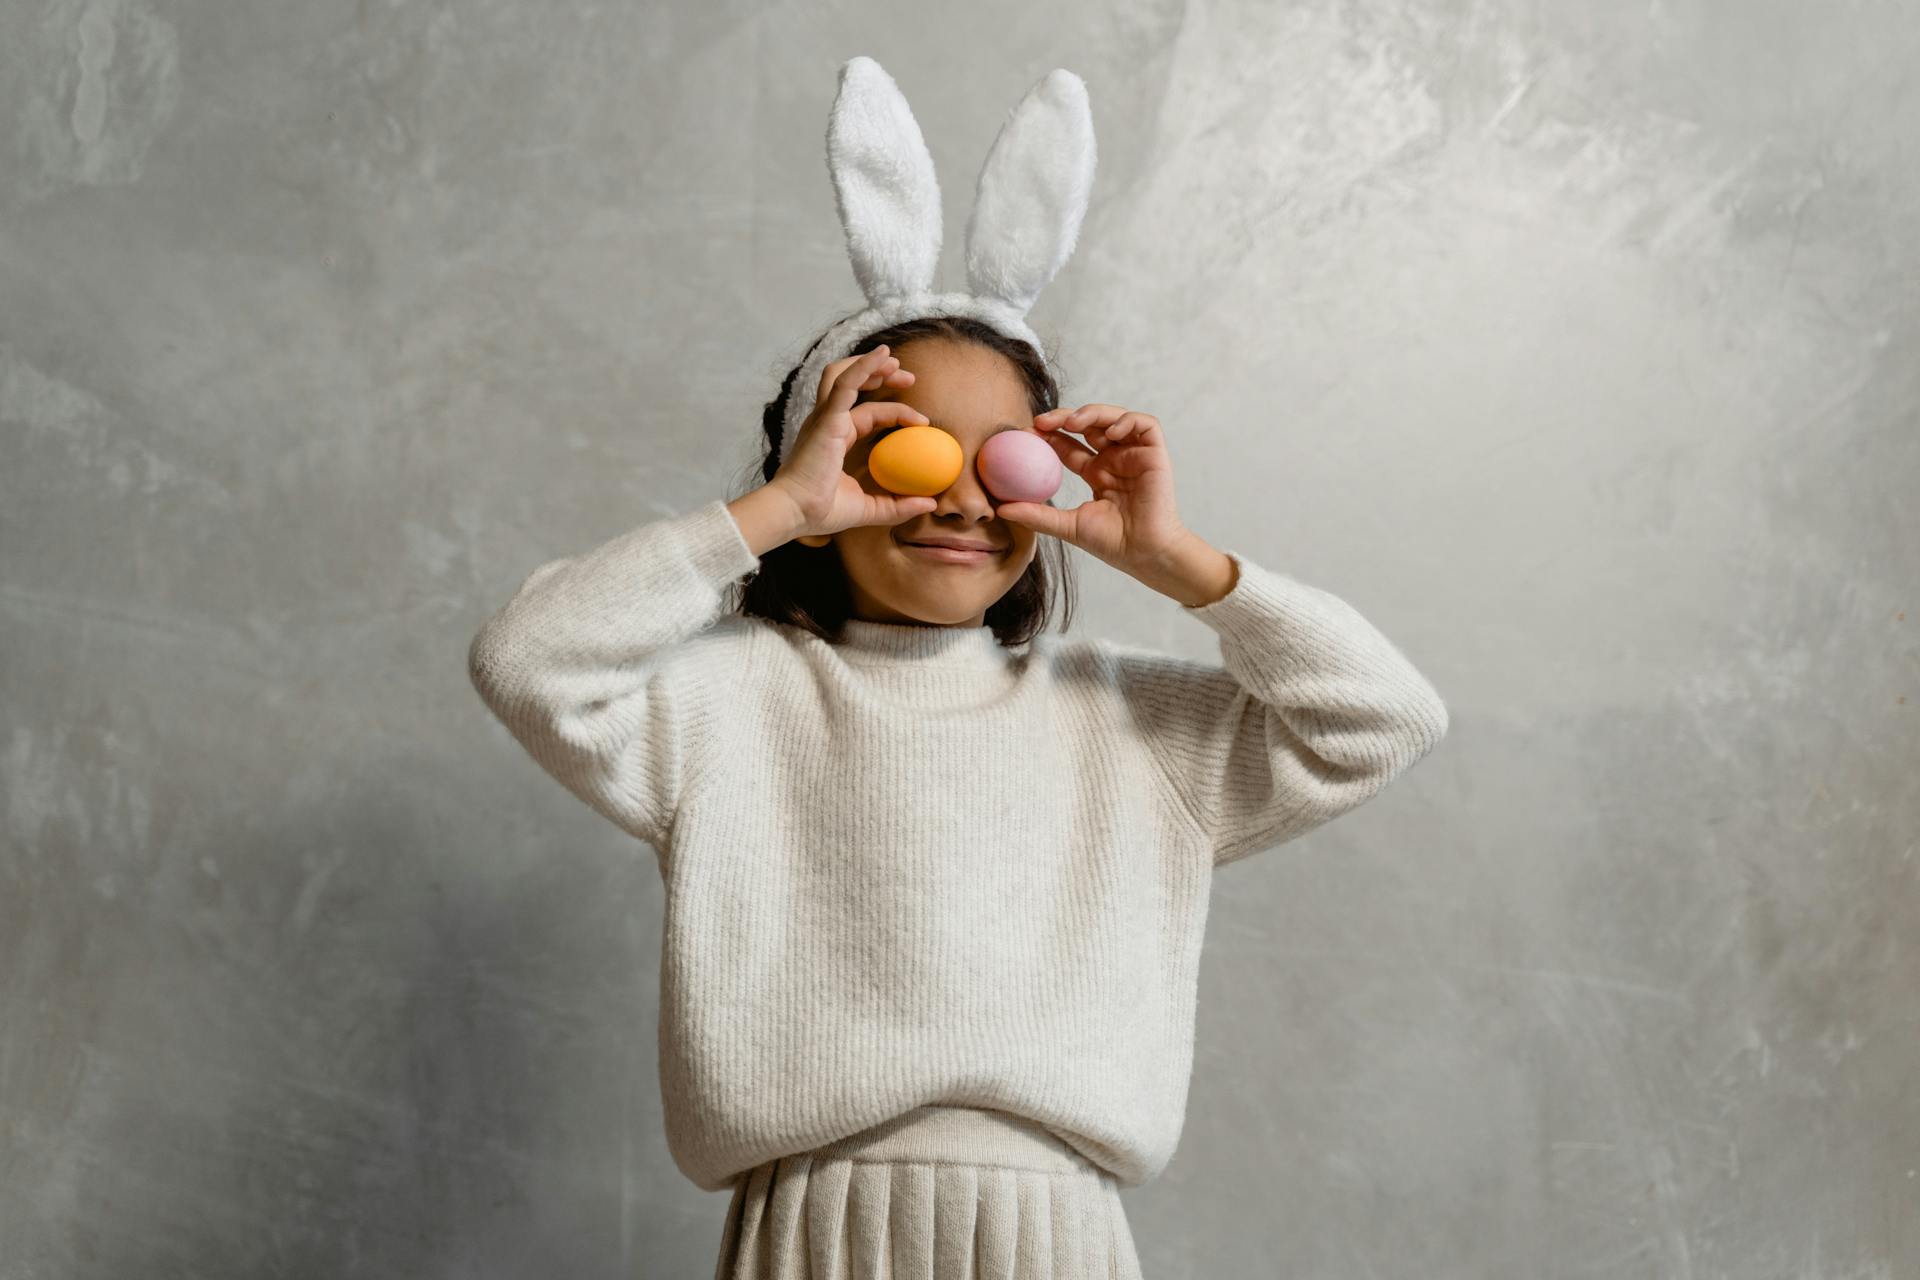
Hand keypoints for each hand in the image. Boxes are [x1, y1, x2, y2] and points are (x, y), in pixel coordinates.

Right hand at [770, 344, 938, 537]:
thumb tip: (931, 503)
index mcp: (835, 438)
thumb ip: (899, 505)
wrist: (795, 513)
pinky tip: (882, 356)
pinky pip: (845, 383)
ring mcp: (825, 418)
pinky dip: (863, 367)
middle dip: (882, 375)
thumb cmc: (822, 511)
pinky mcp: (827, 418)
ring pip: (844, 375)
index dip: (895, 410)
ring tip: (894, 361)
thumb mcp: (870, 509)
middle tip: (910, 378)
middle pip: (855, 385)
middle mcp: (828, 422)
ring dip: (871, 365)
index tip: (922, 422)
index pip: (868, 413)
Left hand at [995, 403, 1189, 572]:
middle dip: (1064, 417)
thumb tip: (1000, 509)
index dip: (1049, 436)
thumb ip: (1036, 515)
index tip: (1027, 434)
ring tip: (1072, 422)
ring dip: (1091, 413)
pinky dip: (1126, 421)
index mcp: (1096, 473)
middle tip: (1041, 421)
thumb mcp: (1067, 526)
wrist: (1145, 554)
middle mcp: (1114, 460)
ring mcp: (1134, 455)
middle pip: (1088, 425)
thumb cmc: (1112, 544)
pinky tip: (1109, 433)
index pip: (1069, 445)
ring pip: (1113, 418)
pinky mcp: (1155, 453)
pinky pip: (1144, 424)